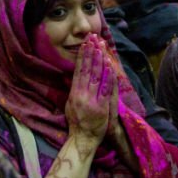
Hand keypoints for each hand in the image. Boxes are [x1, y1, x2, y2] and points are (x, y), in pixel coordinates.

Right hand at [65, 34, 112, 150]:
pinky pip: (105, 88)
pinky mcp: (102, 106)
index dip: (82, 56)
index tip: (85, 44)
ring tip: (100, 47)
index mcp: (73, 93)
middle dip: (91, 53)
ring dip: (99, 60)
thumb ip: (72, 91)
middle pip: (87, 70)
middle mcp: (81, 94)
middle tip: (93, 39)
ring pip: (96, 76)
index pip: (78, 71)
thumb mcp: (69, 105)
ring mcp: (92, 100)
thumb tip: (72, 77)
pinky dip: (107, 76)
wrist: (83, 138)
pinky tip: (108, 65)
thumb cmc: (76, 122)